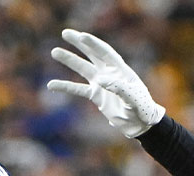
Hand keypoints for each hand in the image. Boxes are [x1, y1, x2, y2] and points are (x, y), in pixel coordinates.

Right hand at [47, 28, 164, 137]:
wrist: (140, 124)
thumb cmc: (141, 109)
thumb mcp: (133, 99)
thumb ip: (120, 89)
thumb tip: (100, 80)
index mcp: (121, 69)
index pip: (105, 53)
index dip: (94, 44)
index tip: (82, 36)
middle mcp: (109, 73)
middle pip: (92, 54)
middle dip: (79, 43)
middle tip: (65, 33)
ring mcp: (101, 84)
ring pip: (83, 68)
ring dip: (69, 60)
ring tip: (54, 51)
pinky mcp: (96, 95)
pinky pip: (78, 89)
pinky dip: (65, 87)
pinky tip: (51, 85)